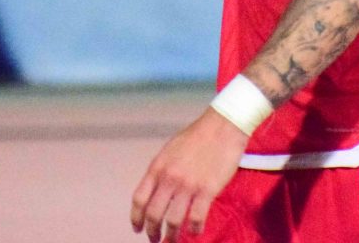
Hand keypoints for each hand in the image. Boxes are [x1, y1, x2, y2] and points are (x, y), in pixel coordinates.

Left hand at [130, 107, 247, 241]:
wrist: (222, 126)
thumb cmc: (198, 136)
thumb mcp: (170, 150)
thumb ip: (161, 171)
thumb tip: (155, 191)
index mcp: (158, 167)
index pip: (139, 199)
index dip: (136, 218)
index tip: (137, 228)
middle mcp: (169, 178)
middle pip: (153, 215)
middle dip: (152, 232)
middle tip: (155, 239)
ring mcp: (188, 185)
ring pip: (173, 221)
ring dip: (172, 237)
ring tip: (173, 241)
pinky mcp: (207, 190)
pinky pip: (196, 218)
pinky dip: (194, 230)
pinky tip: (195, 232)